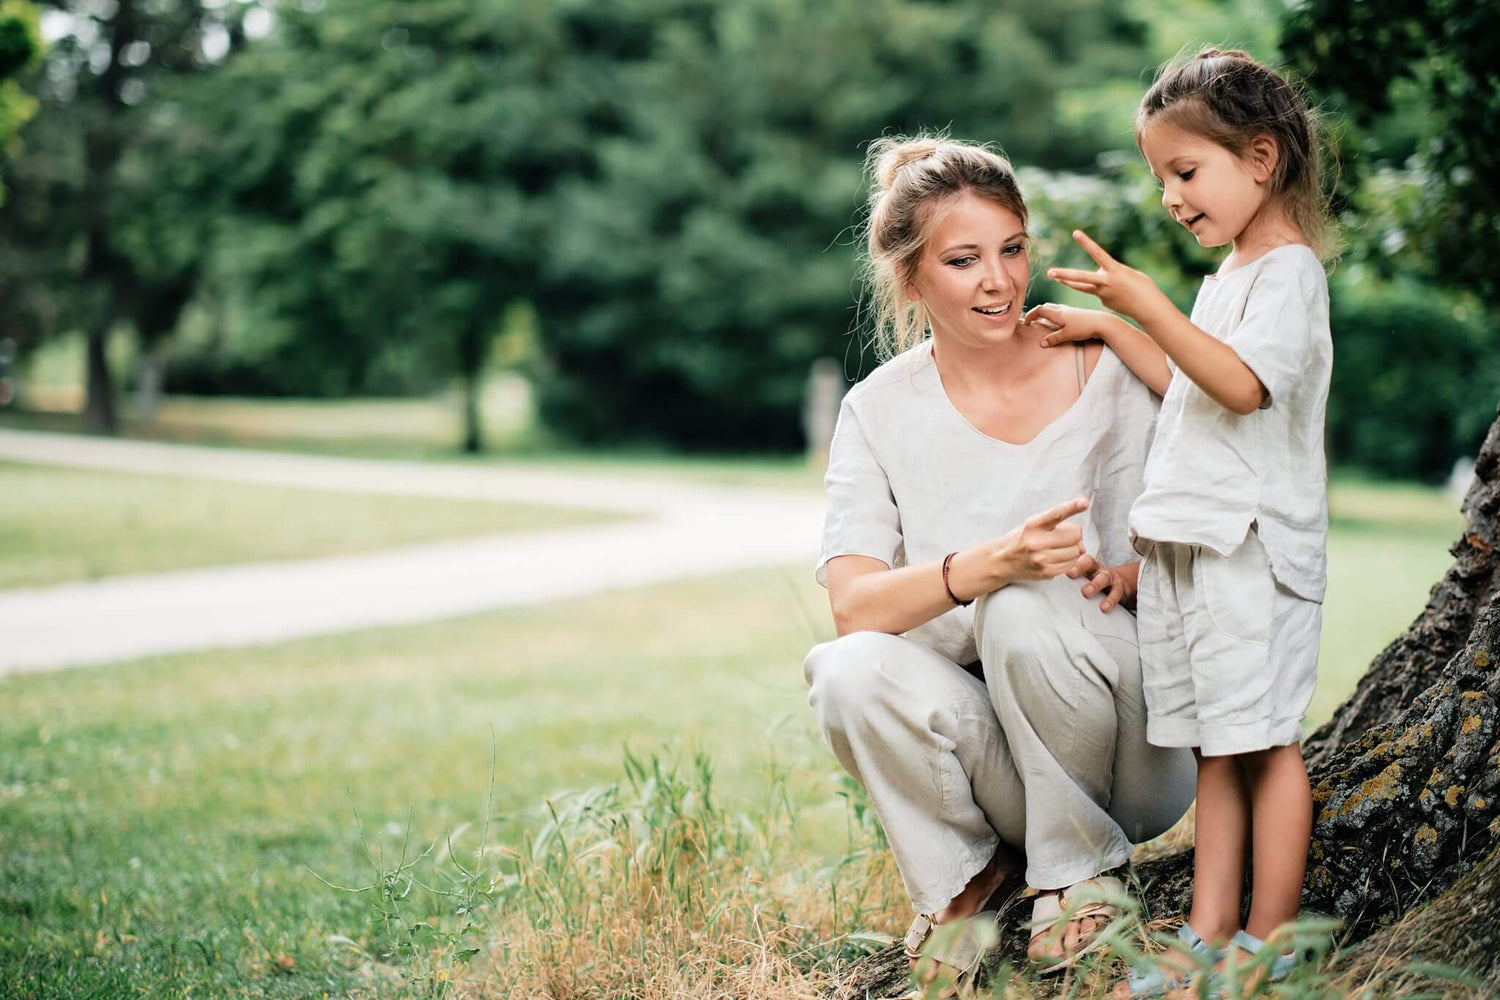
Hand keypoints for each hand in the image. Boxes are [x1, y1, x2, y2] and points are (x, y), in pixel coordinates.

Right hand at [957, 498, 1088, 596]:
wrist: (1001, 561)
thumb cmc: (1021, 539)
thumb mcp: (1032, 524)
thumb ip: (1055, 525)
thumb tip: (1080, 540)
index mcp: (1033, 525)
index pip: (1056, 513)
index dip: (1072, 507)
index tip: (1085, 502)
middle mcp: (1036, 541)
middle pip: (1075, 534)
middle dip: (1074, 535)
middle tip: (1064, 537)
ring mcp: (1041, 559)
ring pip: (1076, 551)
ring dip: (1073, 549)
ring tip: (1059, 548)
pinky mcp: (1045, 572)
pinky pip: (1071, 564)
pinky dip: (1069, 561)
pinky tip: (1058, 558)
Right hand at [1024, 302, 1114, 347]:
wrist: (1102, 323)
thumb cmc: (1085, 327)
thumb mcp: (1067, 335)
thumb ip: (1053, 339)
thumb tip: (1042, 343)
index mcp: (1058, 312)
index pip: (1039, 310)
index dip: (1031, 315)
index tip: (1026, 322)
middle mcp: (1062, 309)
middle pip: (1045, 307)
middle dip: (1036, 313)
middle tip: (1032, 321)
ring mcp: (1069, 310)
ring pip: (1053, 309)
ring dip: (1045, 313)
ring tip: (1042, 322)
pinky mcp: (1075, 313)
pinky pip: (1060, 312)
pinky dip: (1054, 315)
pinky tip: (1057, 323)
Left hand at [1045, 230, 1174, 324]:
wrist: (1148, 307)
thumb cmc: (1142, 286)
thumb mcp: (1126, 274)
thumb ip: (1110, 272)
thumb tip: (1098, 280)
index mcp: (1114, 270)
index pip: (1097, 253)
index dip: (1086, 243)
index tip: (1075, 233)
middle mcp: (1106, 282)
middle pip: (1081, 278)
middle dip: (1064, 275)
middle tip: (1049, 273)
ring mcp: (1103, 294)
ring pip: (1083, 286)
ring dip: (1068, 282)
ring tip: (1056, 277)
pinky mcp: (1104, 302)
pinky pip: (1100, 293)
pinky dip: (1106, 292)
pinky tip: (1119, 296)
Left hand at [1066, 554, 1138, 612]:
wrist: (1122, 584)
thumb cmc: (1094, 581)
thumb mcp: (1084, 576)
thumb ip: (1069, 577)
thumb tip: (1043, 579)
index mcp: (1086, 565)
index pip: (1077, 556)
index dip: (1069, 560)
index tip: (1059, 566)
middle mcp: (1097, 568)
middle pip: (1090, 562)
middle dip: (1080, 567)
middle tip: (1070, 574)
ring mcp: (1110, 578)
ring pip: (1104, 577)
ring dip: (1095, 584)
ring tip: (1086, 593)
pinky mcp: (1120, 589)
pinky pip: (1116, 594)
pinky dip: (1110, 601)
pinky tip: (1104, 608)